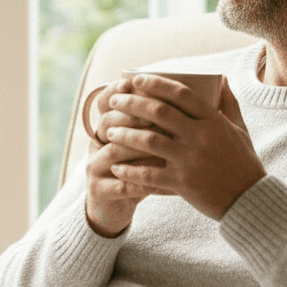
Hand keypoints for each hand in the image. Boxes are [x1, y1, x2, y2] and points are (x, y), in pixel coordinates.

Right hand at [84, 79, 160, 236]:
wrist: (120, 203)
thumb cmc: (144, 168)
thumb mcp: (151, 143)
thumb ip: (164, 120)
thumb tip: (190, 93)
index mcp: (109, 126)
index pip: (107, 100)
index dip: (119, 90)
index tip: (137, 83)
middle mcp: (98, 142)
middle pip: (109, 122)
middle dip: (135, 117)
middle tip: (159, 115)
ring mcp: (95, 166)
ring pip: (115, 151)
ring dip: (140, 148)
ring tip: (164, 147)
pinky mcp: (99, 190)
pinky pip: (122, 185)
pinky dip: (143, 182)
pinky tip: (162, 181)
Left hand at [104, 75, 264, 219]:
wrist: (250, 200)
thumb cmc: (243, 162)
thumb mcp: (240, 129)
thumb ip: (229, 103)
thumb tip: (221, 78)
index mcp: (213, 121)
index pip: (180, 93)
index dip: (155, 83)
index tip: (136, 79)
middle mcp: (201, 137)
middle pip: (158, 112)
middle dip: (131, 103)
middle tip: (114, 101)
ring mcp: (191, 160)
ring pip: (148, 141)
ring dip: (124, 134)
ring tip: (109, 131)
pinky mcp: (182, 184)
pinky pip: (148, 174)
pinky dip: (129, 170)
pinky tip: (116, 167)